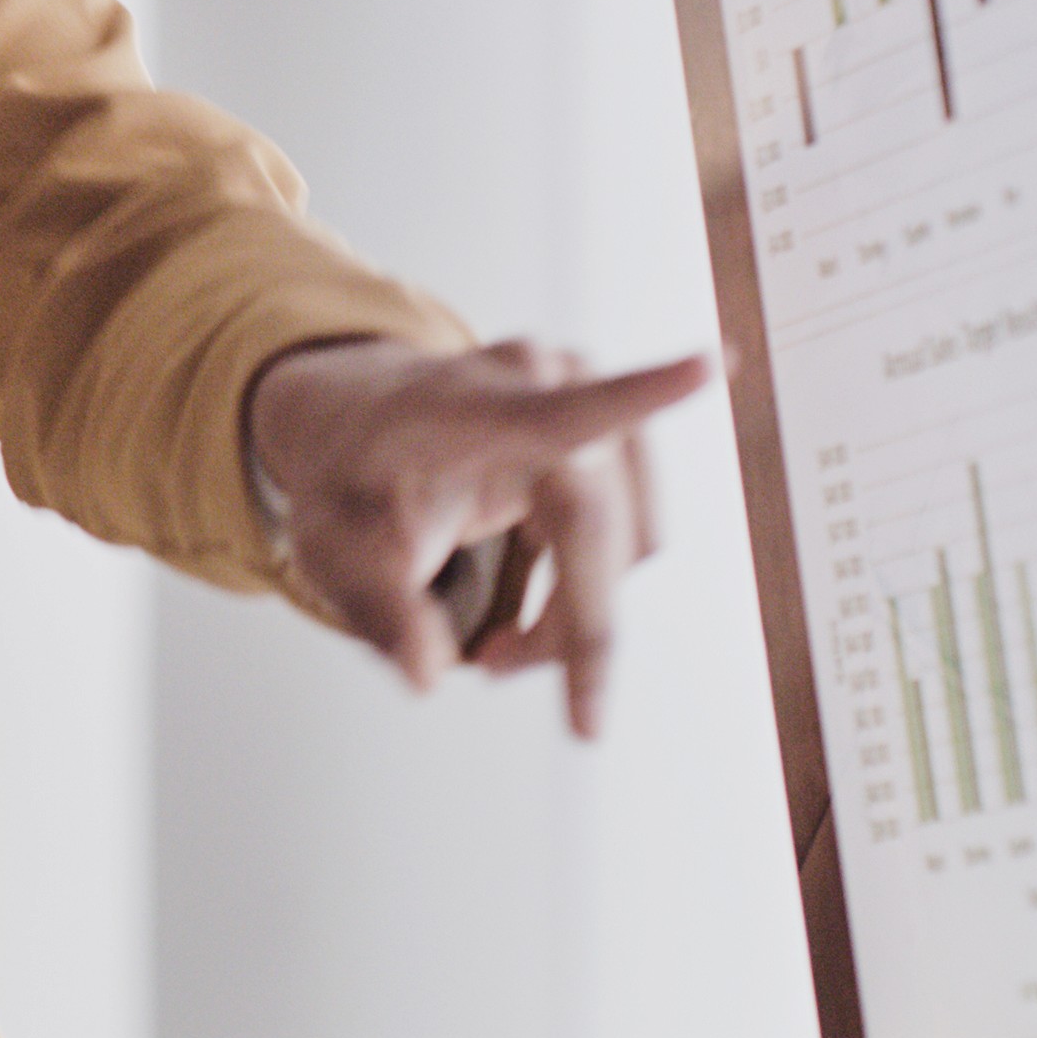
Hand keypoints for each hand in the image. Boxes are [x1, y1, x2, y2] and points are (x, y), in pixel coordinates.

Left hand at [245, 336, 713, 738]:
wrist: (353, 423)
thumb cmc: (346, 480)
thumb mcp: (327, 549)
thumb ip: (376, 610)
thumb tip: (426, 672)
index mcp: (469, 406)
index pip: (563, 409)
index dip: (642, 393)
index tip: (709, 364)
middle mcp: (540, 384)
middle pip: (598, 526)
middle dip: (566, 625)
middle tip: (491, 669)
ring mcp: (583, 396)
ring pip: (628, 539)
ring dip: (578, 610)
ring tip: (499, 641)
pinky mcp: (607, 424)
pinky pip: (629, 530)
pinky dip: (588, 586)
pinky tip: (532, 606)